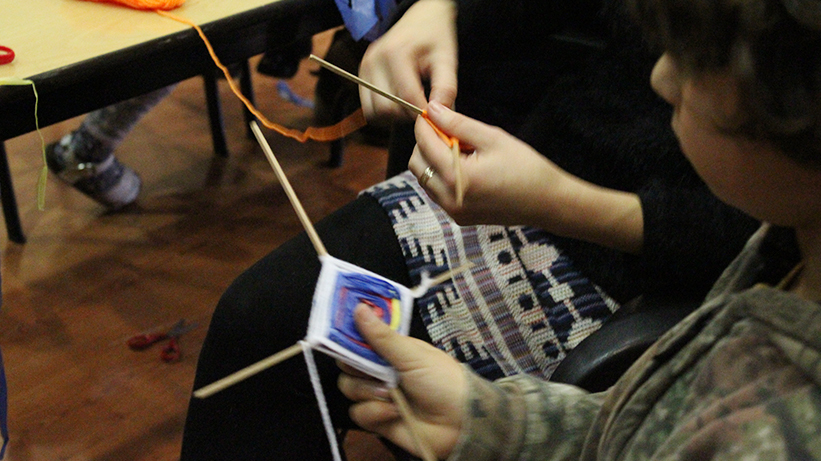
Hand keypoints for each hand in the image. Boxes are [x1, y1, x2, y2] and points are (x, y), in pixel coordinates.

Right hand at [338, 305, 464, 458]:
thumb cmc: (442, 380)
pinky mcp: (377, 419)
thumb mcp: (412, 355)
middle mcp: (381, 370)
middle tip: (373, 369)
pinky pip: (358, 413)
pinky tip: (393, 412)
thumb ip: (382, 336)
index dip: (347, 336)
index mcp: (391, 350)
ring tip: (391, 394)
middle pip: (348, 364)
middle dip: (357, 366)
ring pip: (350, 388)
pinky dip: (374, 412)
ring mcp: (378, 395)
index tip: (336, 334)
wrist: (459, 423)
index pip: (359, 339)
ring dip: (368, 391)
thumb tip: (360, 307)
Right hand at [358, 0, 457, 121]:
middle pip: (385, 109)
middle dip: (406, 115)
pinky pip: (368, 108)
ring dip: (394, 116)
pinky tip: (400, 100)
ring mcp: (364, 68)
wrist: (421, 19)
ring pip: (374, 113)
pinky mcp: (361, 76)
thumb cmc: (435, 37)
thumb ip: (445, 88)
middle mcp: (374, 61)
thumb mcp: (447, 59)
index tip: (434, 112)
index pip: (405, 98)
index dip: (422, 112)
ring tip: (411, 102)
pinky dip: (384, 111)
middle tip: (422, 105)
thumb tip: (438, 115)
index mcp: (395, 54)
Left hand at [409, 102, 644, 253]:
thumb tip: (433, 109)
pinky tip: (464, 167)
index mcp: (458, 177)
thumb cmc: (526, 167)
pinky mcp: (458, 218)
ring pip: (424, 179)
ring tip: (460, 150)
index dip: (424, 125)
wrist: (548, 203)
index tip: (430, 113)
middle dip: (425, 144)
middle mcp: (450, 198)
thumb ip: (458, 124)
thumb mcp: (493, 138)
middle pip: (417, 164)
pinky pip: (437, 192)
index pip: (425, 145)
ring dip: (432, 160)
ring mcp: (453, 212)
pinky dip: (441, 176)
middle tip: (448, 132)